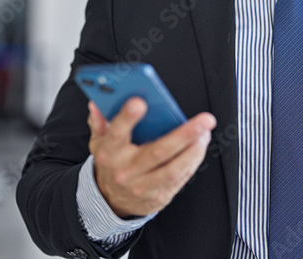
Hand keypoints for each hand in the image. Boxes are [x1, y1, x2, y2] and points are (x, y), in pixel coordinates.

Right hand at [88, 97, 215, 217]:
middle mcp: (125, 171)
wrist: (111, 200)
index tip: (140, 102)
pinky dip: (193, 161)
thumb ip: (100, 121)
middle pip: (158, 152)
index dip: (127, 118)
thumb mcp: (99, 142)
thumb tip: (97, 103)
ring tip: (205, 132)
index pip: (116, 133)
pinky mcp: (158, 196)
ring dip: (194, 150)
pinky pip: (180, 178)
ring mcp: (142, 187)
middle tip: (205, 120)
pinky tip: (200, 145)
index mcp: (109, 153)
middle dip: (184, 134)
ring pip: (174, 169)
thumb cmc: (111, 162)